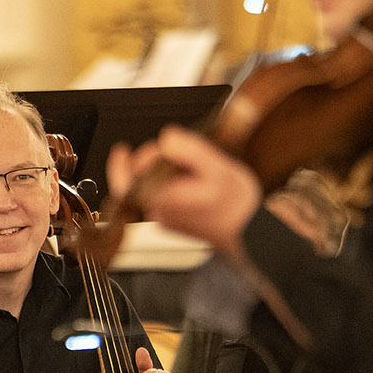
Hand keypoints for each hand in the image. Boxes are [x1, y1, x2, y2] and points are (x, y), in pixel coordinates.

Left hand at [106, 127, 262, 258]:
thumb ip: (189, 150)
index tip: (121, 151)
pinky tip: (192, 179)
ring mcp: (166, 218)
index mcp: (166, 199)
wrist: (252, 233)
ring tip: (193, 168)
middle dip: (155, 160)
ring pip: (152, 185)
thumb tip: (167, 139)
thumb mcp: (218, 167)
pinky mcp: (173, 220)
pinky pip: (162, 194)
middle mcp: (161, 212)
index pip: (127, 184)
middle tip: (180, 153)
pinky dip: (171, 181)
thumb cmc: (238, 205)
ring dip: (166, 170)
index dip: (121, 166)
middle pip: (140, 179)